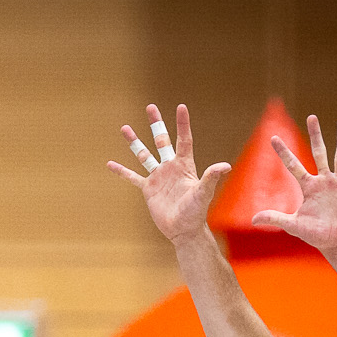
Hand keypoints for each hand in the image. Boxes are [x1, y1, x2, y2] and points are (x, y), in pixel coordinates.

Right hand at [107, 104, 229, 244]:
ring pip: (144, 155)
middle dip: (156, 124)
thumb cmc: (196, 212)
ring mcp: (158, 177)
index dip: (182, 124)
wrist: (183, 230)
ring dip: (134, 142)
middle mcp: (170, 167)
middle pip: (161, 140)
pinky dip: (122, 171)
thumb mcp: (203, 193)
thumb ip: (211, 178)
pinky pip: (132, 177)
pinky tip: (111, 164)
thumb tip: (225, 166)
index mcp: (184, 165)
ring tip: (124, 128)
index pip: (183, 140)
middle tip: (150, 107)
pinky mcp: (148, 189)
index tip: (180, 107)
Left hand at [250, 114, 336, 256]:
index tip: (272, 137)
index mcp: (308, 187)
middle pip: (318, 153)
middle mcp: (322, 182)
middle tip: (312, 117)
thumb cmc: (316, 236)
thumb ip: (275, 218)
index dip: (283, 152)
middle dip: (315, 135)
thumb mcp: (293, 225)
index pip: (293, 165)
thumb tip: (252, 220)